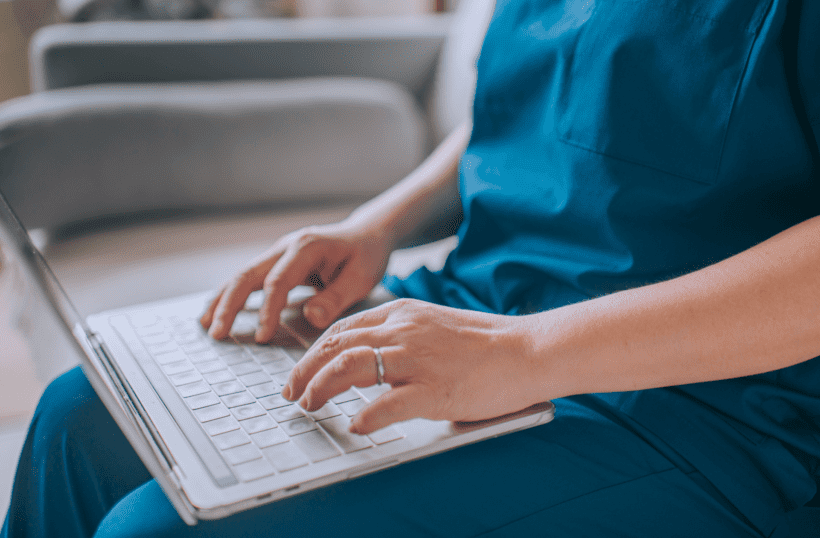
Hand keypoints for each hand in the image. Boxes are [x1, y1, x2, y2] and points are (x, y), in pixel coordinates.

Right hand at [200, 221, 392, 341]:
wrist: (367, 233)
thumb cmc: (366, 255)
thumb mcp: (362, 277)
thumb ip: (337, 297)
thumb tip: (311, 316)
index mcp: (307, 248)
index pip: (278, 281)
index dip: (267, 310)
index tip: (262, 337)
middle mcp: (287, 246)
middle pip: (248, 274)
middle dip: (229, 305)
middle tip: (217, 334)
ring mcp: (279, 252)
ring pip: (242, 275)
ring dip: (222, 300)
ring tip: (206, 326)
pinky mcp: (277, 262)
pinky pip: (249, 278)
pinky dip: (231, 295)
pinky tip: (217, 312)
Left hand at [282, 298, 546, 433]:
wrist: (528, 350)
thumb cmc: (487, 343)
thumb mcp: (435, 325)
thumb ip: (402, 336)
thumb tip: (368, 360)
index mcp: (403, 313)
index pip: (342, 328)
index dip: (313, 351)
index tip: (301, 371)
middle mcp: (403, 330)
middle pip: (335, 345)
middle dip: (305, 371)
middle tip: (292, 393)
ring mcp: (417, 359)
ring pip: (349, 367)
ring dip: (320, 388)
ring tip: (309, 406)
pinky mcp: (434, 389)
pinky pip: (386, 404)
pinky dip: (364, 417)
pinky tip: (354, 426)